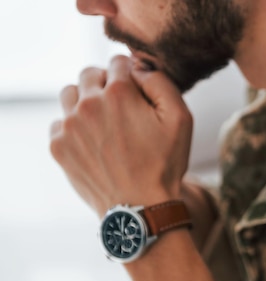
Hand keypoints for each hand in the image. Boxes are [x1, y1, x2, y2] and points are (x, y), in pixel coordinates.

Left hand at [50, 55, 192, 217]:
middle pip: (90, 74)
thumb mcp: (180, 119)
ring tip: (104, 124)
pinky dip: (74, 128)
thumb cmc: (164, 164)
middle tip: (122, 109)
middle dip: (106, 84)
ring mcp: (69, 126)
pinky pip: (60, 123)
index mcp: (118, 92)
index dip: (132, 75)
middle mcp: (88, 104)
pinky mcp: (59, 146)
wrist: (140, 208)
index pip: (119, 62)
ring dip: (85, 102)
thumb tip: (138, 67)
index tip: (139, 94)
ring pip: (70, 95)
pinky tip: (94, 144)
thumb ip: (161, 82)